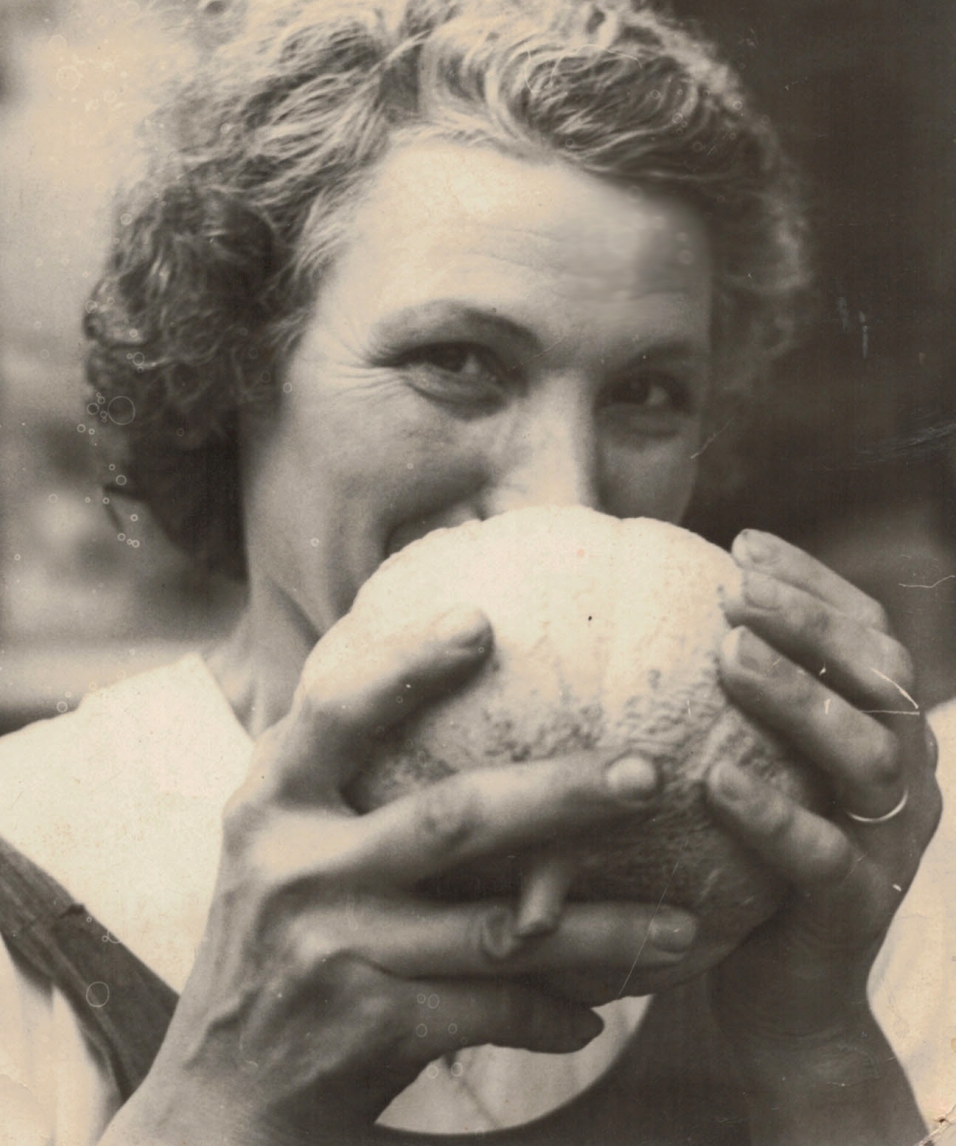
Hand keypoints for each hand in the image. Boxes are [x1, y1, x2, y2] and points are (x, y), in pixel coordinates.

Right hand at [104, 604, 696, 1145]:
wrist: (216, 1095)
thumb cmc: (269, 938)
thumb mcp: (274, 839)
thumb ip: (328, 766)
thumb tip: (420, 669)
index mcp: (272, 805)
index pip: (333, 716)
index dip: (405, 667)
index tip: (481, 624)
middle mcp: (298, 869)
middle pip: (452, 817)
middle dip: (561, 793)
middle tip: (648, 772)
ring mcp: (336, 950)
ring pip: (500, 931)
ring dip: (602, 931)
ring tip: (685, 926)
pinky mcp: (370, 1028)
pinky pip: (492, 1011)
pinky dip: (554, 1012)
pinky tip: (600, 1015)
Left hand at [705, 530, 941, 1143]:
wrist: (787, 1001)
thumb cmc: (748, 862)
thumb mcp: (749, 765)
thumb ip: (725, 703)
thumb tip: (639, 616)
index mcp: (881, 731)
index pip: (867, 633)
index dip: (812, 581)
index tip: (741, 543)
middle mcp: (903, 777)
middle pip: (878, 677)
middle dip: (809, 623)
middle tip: (731, 591)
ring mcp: (890, 845)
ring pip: (867, 755)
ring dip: (799, 698)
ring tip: (727, 658)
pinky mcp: (859, 912)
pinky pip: (825, 858)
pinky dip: (775, 814)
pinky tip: (718, 780)